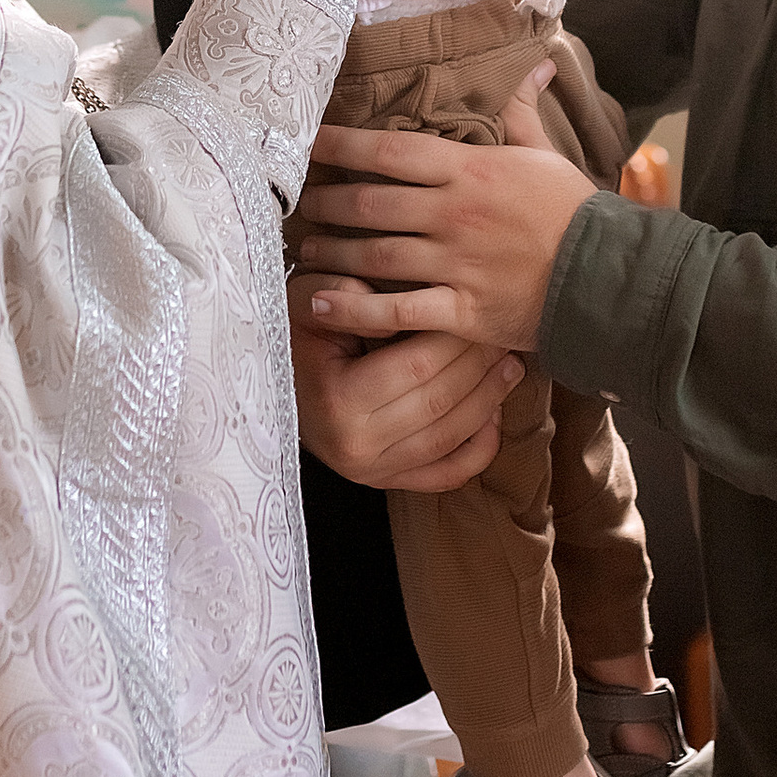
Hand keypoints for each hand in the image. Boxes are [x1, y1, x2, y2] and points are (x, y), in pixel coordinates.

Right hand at [293, 315, 519, 494]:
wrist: (266, 382)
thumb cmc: (292, 335)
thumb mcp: (307, 301)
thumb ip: (348, 293)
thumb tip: (400, 310)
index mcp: (338, 400)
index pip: (418, 365)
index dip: (456, 337)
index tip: (478, 308)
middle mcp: (357, 446)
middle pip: (442, 400)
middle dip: (480, 363)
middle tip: (502, 332)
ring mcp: (373, 471)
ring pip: (452, 437)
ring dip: (490, 399)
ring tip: (510, 365)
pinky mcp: (385, 482)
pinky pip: (447, 474)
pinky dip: (479, 449)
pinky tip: (494, 415)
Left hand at [294, 69, 597, 350]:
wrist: (610, 277)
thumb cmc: (574, 213)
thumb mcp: (546, 155)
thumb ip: (523, 112)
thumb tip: (537, 63)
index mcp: (470, 171)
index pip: (391, 150)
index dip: (342, 144)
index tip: (308, 141)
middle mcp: (453, 214)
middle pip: (371, 203)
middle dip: (326, 202)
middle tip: (298, 204)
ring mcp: (455, 264)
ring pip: (375, 255)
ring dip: (332, 253)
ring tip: (304, 251)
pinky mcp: (461, 310)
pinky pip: (396, 312)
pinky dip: (354, 309)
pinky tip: (319, 303)